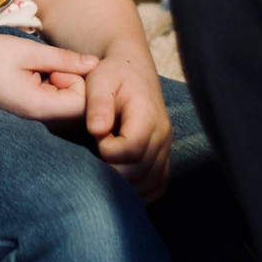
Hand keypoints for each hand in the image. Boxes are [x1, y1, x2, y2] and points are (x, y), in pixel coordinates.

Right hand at [0, 34, 96, 120]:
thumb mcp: (28, 52)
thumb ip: (64, 59)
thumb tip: (96, 64)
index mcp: (39, 107)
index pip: (83, 104)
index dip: (83, 82)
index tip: (64, 63)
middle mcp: (38, 115)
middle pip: (77, 104)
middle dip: (73, 79)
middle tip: (51, 61)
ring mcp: (32, 111)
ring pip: (65, 98)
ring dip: (61, 77)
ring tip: (40, 62)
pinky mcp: (27, 103)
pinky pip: (52, 95)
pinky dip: (50, 79)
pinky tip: (34, 67)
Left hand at [83, 50, 171, 200]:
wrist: (132, 70)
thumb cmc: (112, 75)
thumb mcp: (99, 81)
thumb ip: (98, 105)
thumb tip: (97, 131)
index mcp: (147, 115)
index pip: (132, 149)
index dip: (108, 150)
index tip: (95, 137)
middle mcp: (162, 134)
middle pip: (139, 171)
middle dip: (112, 169)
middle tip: (95, 154)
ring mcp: (166, 147)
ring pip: (149, 183)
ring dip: (124, 184)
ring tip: (105, 165)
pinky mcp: (164, 156)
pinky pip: (158, 185)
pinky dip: (141, 191)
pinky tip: (121, 183)